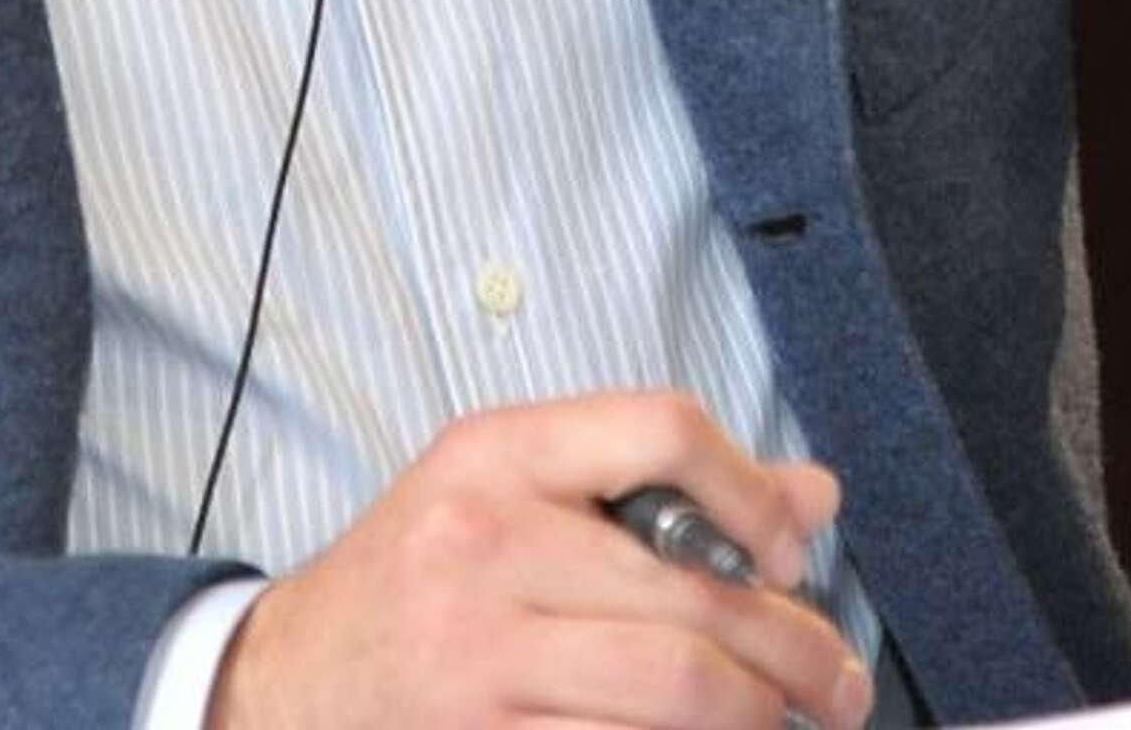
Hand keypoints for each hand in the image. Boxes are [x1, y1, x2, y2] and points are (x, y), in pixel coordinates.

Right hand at [206, 391, 873, 729]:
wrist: (294, 676)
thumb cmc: (424, 571)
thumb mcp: (515, 489)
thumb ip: (658, 482)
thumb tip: (813, 494)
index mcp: (499, 453)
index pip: (660, 429)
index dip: (753, 492)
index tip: (789, 552)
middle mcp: (485, 542)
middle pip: (693, 598)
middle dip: (797, 651)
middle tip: (836, 682)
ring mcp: (479, 655)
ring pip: (678, 696)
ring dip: (759, 720)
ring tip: (787, 722)